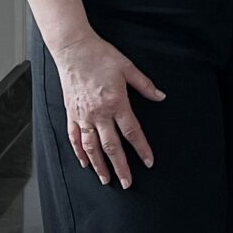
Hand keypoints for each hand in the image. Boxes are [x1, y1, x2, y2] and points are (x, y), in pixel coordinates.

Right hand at [52, 27, 163, 186]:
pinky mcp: (71, 113)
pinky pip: (74, 137)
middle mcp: (99, 113)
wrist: (74, 49)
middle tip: (127, 183)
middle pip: (111, 146)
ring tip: (106, 179)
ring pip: (91, 147)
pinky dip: (79, 152)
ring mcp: (83, 115)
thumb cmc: (101, 56)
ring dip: (99, 165)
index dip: (142, 149)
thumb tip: (161, 96)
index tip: (149, 162)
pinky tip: (84, 163)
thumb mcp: (128, 68)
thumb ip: (145, 85)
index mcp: (116, 103)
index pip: (132, 132)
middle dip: (120, 167)